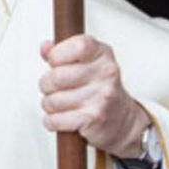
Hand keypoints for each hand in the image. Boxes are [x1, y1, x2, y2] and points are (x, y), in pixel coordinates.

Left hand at [39, 35, 149, 158]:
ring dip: (48, 104)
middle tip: (51, 88)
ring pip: (53, 100)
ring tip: (57, 104)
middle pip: (57, 77)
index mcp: (103, 54)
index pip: (77, 46)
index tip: (55, 63)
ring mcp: (101, 97)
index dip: (57, 55)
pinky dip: (51, 121)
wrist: (123, 120)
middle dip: (46, 84)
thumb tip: (45, 47)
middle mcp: (106, 74)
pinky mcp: (94, 118)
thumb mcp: (86, 62)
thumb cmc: (99, 88)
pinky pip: (56, 119)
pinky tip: (59, 118)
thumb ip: (62, 52)